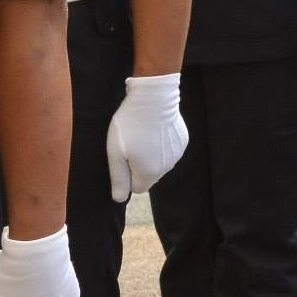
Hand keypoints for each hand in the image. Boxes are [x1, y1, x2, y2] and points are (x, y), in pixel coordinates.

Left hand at [107, 72, 186, 202]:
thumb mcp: (115, 152)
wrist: (154, 98)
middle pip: (148, 176)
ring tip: (142, 134)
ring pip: (159, 163)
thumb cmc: (130, 125)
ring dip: (150, 154)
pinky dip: (160, 144)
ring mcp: (176, 155)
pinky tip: (154, 129)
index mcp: (149, 174)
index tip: (122, 157)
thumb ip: (118, 179)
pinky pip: (168, 150)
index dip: (126, 175)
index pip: (136, 188)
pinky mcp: (182, 142)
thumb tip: (119, 199)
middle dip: (138, 165)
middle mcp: (166, 168)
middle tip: (129, 144)